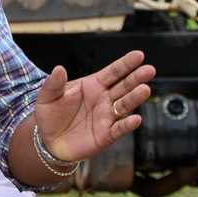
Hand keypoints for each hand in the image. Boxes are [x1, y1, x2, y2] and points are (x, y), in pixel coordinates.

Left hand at [33, 49, 154, 162]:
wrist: (49, 141)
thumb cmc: (50, 115)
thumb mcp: (47, 97)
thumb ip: (54, 83)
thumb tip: (58, 68)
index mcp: (93, 85)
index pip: (112, 72)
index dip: (125, 64)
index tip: (138, 55)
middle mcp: (104, 99)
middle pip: (124, 86)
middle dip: (136, 78)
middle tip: (149, 70)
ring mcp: (107, 116)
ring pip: (125, 105)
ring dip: (135, 98)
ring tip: (145, 90)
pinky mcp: (107, 134)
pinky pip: (120, 128)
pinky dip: (128, 124)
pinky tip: (135, 119)